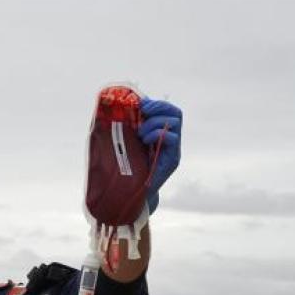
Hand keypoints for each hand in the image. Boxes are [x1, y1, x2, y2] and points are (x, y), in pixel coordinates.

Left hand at [139, 98, 181, 213]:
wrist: (132, 191)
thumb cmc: (128, 166)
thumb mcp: (128, 141)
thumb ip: (129, 125)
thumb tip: (120, 106)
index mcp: (162, 131)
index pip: (168, 109)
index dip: (157, 103)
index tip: (141, 104)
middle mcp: (171, 138)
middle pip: (175, 113)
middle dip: (158, 108)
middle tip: (143, 112)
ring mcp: (173, 148)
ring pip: (174, 123)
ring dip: (154, 123)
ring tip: (141, 134)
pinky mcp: (173, 159)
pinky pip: (172, 138)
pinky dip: (158, 134)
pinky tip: (145, 141)